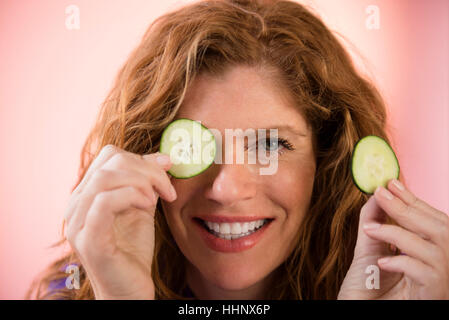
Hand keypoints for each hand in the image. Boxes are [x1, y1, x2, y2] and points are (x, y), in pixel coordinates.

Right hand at [64, 145, 176, 298]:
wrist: (130, 289)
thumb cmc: (133, 249)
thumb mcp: (143, 207)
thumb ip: (148, 182)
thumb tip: (163, 156)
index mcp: (87, 193)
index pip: (110, 155)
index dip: (142, 158)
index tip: (167, 170)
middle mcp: (76, 205)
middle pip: (109, 162)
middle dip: (147, 169)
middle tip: (168, 188)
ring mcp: (78, 222)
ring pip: (105, 178)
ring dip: (141, 182)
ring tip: (157, 199)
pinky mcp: (88, 240)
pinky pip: (105, 202)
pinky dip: (131, 195)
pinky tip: (148, 206)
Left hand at [338, 179, 448, 298]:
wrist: (362, 310)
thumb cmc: (370, 285)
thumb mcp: (372, 249)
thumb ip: (376, 221)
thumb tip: (378, 193)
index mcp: (434, 249)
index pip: (430, 218)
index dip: (412, 199)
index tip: (392, 182)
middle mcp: (445, 262)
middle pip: (438, 229)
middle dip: (407, 208)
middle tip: (381, 193)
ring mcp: (443, 278)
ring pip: (434, 248)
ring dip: (398, 233)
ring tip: (369, 229)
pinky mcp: (435, 293)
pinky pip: (425, 272)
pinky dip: (402, 262)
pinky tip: (382, 262)